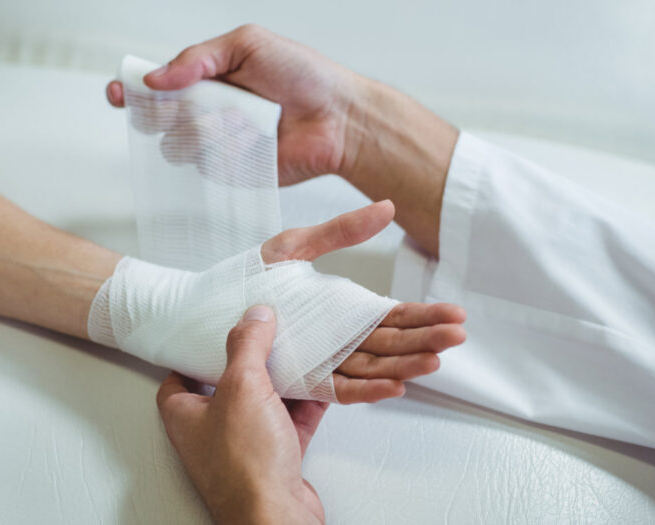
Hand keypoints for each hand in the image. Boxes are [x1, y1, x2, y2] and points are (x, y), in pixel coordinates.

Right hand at [107, 24, 361, 185]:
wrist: (337, 117)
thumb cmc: (302, 75)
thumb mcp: (247, 44)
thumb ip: (198, 57)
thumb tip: (157, 77)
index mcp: (206, 79)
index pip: (156, 85)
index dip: (132, 89)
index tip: (120, 92)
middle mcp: (206, 112)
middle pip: (157, 118)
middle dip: (162, 112)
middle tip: (187, 105)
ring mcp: (217, 144)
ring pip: (177, 145)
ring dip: (201, 129)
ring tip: (238, 118)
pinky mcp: (232, 172)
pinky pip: (207, 166)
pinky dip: (225, 150)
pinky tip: (251, 139)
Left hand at [157, 305, 326, 523]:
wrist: (276, 516)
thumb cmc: (245, 467)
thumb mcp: (242, 387)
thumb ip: (247, 347)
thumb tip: (253, 317)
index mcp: (186, 416)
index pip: (176, 380)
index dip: (190, 356)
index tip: (207, 336)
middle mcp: (211, 434)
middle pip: (226, 389)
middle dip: (246, 365)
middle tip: (258, 340)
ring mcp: (244, 448)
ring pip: (262, 405)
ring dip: (280, 383)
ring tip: (293, 356)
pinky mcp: (275, 461)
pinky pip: (290, 423)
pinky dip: (305, 406)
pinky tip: (319, 388)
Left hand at [261, 199, 465, 403]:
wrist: (194, 319)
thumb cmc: (241, 283)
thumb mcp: (293, 247)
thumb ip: (340, 231)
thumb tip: (386, 208)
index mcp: (335, 312)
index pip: (387, 316)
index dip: (421, 315)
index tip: (452, 313)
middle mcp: (330, 341)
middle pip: (386, 342)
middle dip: (425, 338)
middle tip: (459, 333)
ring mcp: (315, 365)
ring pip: (369, 366)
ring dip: (406, 363)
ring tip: (438, 356)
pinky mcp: (297, 386)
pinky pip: (336, 389)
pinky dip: (366, 388)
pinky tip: (396, 385)